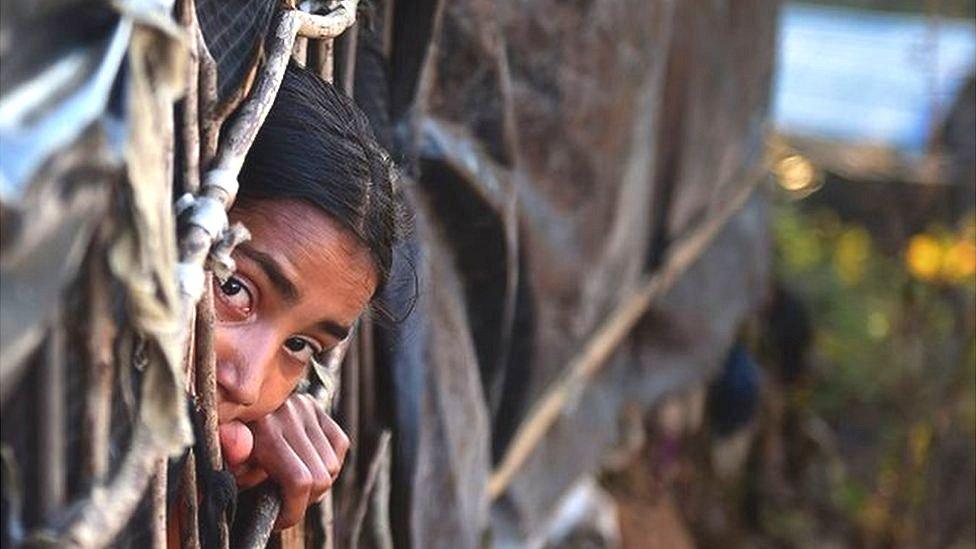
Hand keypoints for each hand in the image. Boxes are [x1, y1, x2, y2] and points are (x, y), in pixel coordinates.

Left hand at [220, 393, 348, 528]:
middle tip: (284, 504)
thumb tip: (238, 446)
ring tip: (290, 483)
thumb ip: (233, 457)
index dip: (293, 511)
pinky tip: (306, 466)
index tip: (279, 521)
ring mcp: (305, 408)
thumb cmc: (225, 448)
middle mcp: (288, 412)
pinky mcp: (316, 407)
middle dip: (304, 501)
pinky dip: (327, 463)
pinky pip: (339, 445)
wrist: (228, 413)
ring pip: (332, 466)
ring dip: (316, 483)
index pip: (299, 480)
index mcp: (264, 427)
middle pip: (320, 478)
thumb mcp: (225, 461)